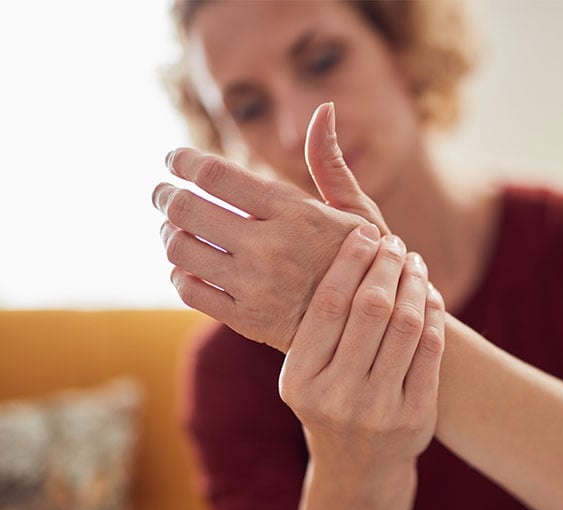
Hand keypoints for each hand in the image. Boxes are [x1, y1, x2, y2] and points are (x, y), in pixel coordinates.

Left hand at [152, 102, 387, 351]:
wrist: (377, 325)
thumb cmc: (368, 261)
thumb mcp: (358, 210)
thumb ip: (329, 161)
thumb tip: (324, 109)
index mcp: (295, 213)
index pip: (216, 176)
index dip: (184, 161)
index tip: (174, 158)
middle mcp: (271, 248)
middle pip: (187, 209)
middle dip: (165, 196)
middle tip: (162, 193)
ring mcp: (257, 287)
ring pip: (181, 250)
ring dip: (168, 234)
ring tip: (174, 229)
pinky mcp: (248, 321)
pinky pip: (190, 290)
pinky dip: (180, 273)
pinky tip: (189, 266)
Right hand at [279, 225, 445, 474]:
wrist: (359, 469)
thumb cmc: (330, 402)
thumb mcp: (306, 373)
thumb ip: (316, 324)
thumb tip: (338, 248)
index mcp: (299, 380)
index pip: (328, 305)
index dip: (350, 262)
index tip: (366, 232)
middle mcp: (335, 396)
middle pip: (370, 310)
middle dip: (386, 266)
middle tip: (395, 242)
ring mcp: (377, 410)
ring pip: (405, 325)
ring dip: (414, 284)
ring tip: (414, 263)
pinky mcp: (415, 417)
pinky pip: (430, 350)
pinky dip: (434, 314)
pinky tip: (430, 294)